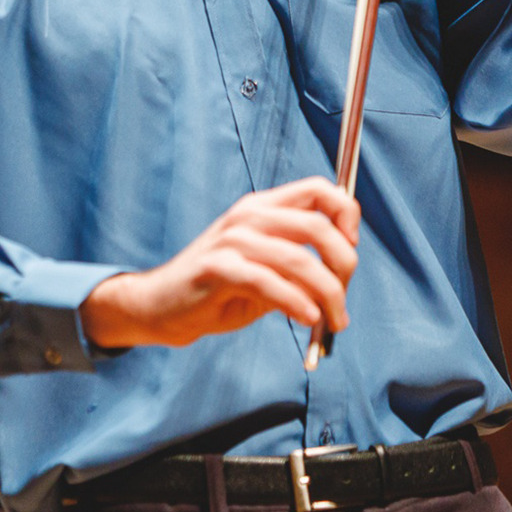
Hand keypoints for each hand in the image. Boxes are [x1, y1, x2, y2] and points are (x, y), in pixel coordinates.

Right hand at [79, 176, 359, 348]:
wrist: (160, 306)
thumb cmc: (218, 290)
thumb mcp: (265, 271)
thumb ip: (299, 266)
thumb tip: (342, 278)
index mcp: (262, 207)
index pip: (318, 189)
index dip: (346, 214)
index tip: (351, 248)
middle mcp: (248, 216)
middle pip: (317, 226)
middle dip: (344, 265)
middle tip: (344, 299)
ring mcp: (231, 240)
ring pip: (299, 260)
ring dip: (327, 295)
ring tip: (333, 321)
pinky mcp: (217, 268)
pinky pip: (270, 283)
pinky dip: (297, 303)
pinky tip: (308, 319)